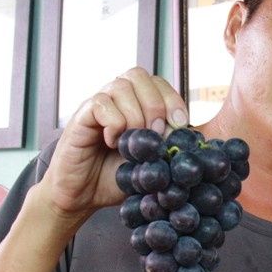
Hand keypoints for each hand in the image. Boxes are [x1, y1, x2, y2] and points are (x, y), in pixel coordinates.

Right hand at [39, 67, 186, 219]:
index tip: (180, 124)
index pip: (158, 82)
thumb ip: (169, 145)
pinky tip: (112, 142)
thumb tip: (190, 132)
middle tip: (156, 135)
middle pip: (139, 75)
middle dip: (155, 105)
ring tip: (133, 143)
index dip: (172, 99)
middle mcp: (117, 98)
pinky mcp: (81, 116)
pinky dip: (114, 123)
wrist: (84, 196)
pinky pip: (101, 103)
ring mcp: (99, 104)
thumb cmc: (118, 177)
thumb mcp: (152, 161)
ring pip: (121, 86)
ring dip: (135, 115)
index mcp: (136, 103)